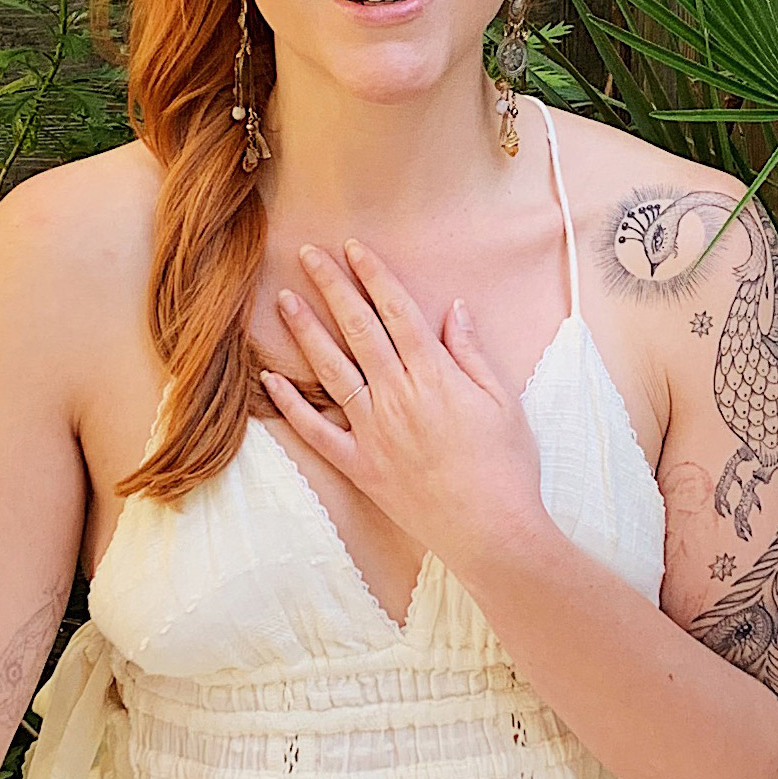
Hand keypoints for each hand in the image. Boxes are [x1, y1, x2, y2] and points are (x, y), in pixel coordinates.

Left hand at [260, 240, 551, 585]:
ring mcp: (374, 431)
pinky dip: (291, 405)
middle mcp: (397, 396)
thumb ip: (472, 353)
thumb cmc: (507, 467)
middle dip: (332, 286)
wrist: (492, 531)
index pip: (396, 311)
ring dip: (305, 332)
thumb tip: (455, 309)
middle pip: (357, 329)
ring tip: (284, 300)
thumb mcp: (503, 401)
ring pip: (331, 370)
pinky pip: (317, 431)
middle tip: (307, 254)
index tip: (354, 248)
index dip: (373, 275)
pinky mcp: (360, 466)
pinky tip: (269, 378)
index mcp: (434, 376)